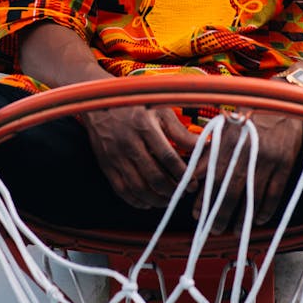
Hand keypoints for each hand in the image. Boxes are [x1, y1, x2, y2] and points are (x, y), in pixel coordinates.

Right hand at [84, 105, 199, 209]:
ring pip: (138, 187)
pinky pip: (121, 189)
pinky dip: (136, 200)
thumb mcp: (159, 110)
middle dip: (172, 190)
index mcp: (144, 127)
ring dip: (157, 198)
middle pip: (154, 176)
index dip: (183, 173)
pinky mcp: (106, 164)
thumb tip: (202, 146)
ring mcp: (115, 155)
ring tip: (169, 199)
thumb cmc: (135, 105)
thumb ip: (179, 131)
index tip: (192, 181)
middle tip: (183, 192)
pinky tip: (147, 201)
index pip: (168, 157)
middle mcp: (128, 143)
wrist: (99, 101)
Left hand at [193, 111, 302, 232]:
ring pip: (253, 196)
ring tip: (233, 231)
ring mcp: (269, 159)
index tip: (197, 214)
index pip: (214, 176)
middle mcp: (248, 151)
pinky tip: (257, 220)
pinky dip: (266, 209)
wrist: (284, 101)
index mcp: (230, 141)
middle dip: (220, 214)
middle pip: (231, 191)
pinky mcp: (286, 164)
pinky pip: (275, 193)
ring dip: (242, 217)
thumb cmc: (251, 116)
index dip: (204, 198)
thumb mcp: (227, 128)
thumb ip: (211, 150)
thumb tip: (194, 175)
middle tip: (213, 230)